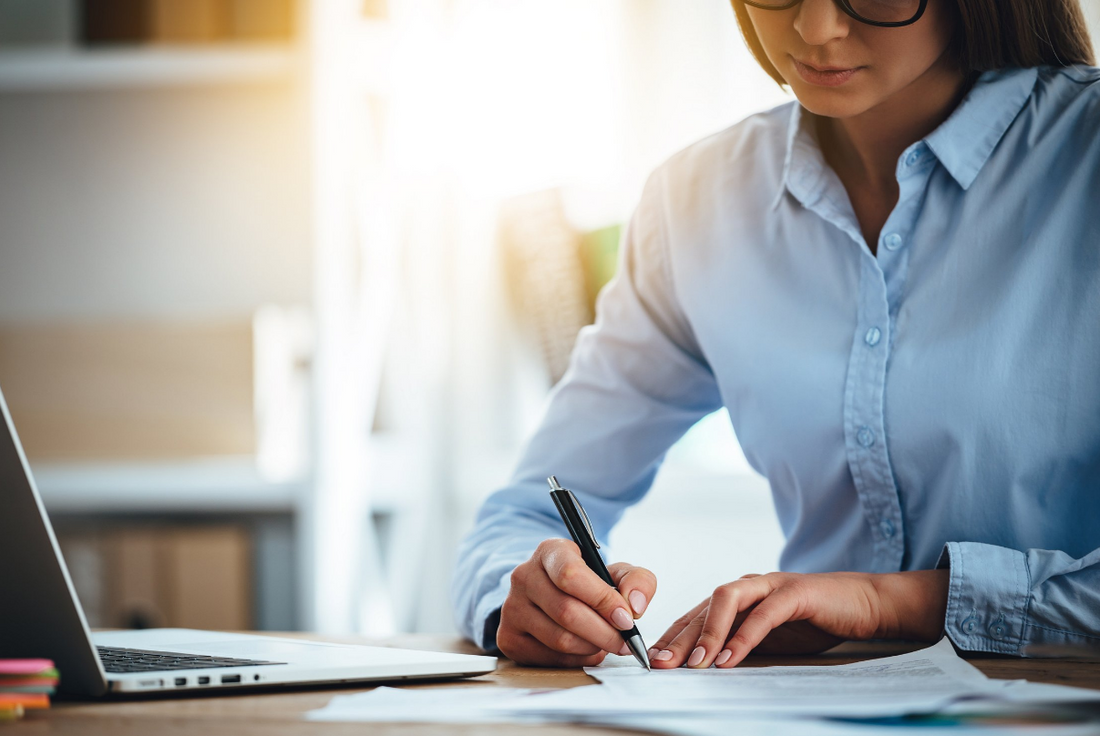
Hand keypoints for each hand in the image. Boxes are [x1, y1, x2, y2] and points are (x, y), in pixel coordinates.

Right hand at [497, 538, 656, 666]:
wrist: (552, 596)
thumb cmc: (588, 584)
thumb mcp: (616, 572)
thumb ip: (637, 581)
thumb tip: (635, 607)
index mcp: (550, 551)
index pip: (570, 575)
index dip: (602, 600)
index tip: (626, 618)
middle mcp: (523, 576)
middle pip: (567, 612)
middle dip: (604, 632)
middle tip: (625, 642)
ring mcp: (512, 607)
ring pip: (559, 638)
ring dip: (592, 647)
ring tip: (606, 643)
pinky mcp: (508, 637)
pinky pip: (549, 657)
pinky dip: (576, 660)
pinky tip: (586, 650)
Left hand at [649, 570, 948, 668]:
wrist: (864, 605)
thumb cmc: (814, 622)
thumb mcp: (770, 639)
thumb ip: (740, 645)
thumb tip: (706, 669)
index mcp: (738, 597)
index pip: (696, 615)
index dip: (673, 636)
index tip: (652, 661)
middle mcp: (748, 586)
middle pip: (703, 607)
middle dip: (680, 637)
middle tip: (661, 665)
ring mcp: (770, 585)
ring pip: (726, 600)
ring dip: (708, 634)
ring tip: (695, 664)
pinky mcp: (795, 592)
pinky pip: (764, 613)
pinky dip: (744, 637)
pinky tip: (731, 660)